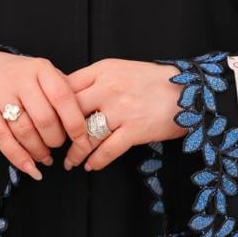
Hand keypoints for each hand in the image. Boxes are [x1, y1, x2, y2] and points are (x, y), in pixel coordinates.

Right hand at [0, 51, 91, 179]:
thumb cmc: (20, 77)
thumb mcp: (43, 74)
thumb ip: (63, 91)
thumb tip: (87, 120)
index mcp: (41, 69)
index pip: (63, 98)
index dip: (76, 124)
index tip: (84, 142)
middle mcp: (20, 79)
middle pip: (44, 118)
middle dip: (55, 140)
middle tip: (58, 146)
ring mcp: (0, 94)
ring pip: (24, 130)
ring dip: (38, 150)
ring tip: (45, 157)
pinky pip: (2, 139)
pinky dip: (18, 158)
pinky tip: (30, 169)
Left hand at [62, 58, 184, 170]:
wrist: (189, 90)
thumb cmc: (151, 81)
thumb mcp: (119, 70)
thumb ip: (94, 80)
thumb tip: (65, 95)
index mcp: (102, 71)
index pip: (65, 88)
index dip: (53, 107)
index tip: (48, 121)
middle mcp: (108, 88)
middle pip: (71, 113)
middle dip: (59, 133)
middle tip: (54, 146)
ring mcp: (122, 110)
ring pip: (86, 135)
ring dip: (74, 153)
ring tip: (69, 162)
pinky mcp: (135, 130)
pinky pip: (108, 150)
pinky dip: (96, 161)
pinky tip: (90, 166)